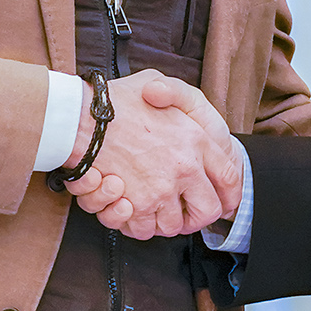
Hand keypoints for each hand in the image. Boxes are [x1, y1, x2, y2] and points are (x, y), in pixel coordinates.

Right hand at [62, 71, 238, 238]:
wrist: (81, 117)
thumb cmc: (115, 99)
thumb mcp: (156, 82)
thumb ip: (175, 94)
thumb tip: (181, 114)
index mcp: (197, 140)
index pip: (229, 178)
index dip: (228, 194)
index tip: (222, 200)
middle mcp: (185, 169)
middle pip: (207, 211)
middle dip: (196, 217)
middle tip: (184, 213)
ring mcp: (162, 190)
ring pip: (173, 225)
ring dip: (162, 221)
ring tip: (151, 208)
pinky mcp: (137, 205)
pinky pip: (143, 229)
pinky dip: (136, 224)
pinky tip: (128, 208)